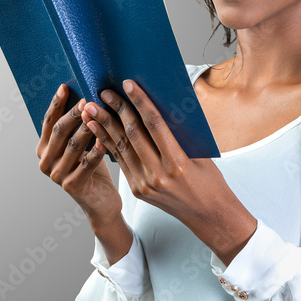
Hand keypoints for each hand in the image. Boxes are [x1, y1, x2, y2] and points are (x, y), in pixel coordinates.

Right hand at [36, 83, 121, 224]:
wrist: (101, 201)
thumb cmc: (92, 167)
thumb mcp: (81, 144)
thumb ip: (76, 126)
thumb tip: (84, 96)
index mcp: (43, 149)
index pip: (48, 121)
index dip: (56, 104)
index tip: (65, 87)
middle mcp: (45, 162)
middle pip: (59, 131)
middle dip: (73, 113)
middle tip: (87, 100)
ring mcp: (57, 175)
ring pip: (73, 146)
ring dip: (86, 128)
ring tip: (97, 114)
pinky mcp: (72, 186)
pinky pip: (86, 164)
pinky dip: (96, 151)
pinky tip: (105, 141)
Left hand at [82, 79, 255, 264]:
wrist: (207, 215)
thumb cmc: (209, 181)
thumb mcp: (199, 154)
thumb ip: (179, 133)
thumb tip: (160, 104)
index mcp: (177, 162)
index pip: (155, 125)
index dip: (140, 102)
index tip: (128, 84)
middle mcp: (158, 174)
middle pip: (133, 134)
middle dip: (117, 110)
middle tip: (104, 92)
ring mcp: (144, 184)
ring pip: (121, 147)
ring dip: (104, 125)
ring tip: (91, 108)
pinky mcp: (136, 189)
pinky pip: (120, 160)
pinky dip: (106, 142)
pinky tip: (97, 128)